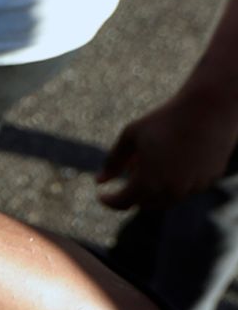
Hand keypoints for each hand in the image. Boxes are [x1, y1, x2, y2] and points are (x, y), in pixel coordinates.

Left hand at [96, 91, 237, 209]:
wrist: (209, 107)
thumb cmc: (165, 119)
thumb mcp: (131, 136)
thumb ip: (113, 161)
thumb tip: (99, 181)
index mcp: (148, 183)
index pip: (123, 202)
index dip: (109, 201)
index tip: (102, 195)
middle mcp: (172, 191)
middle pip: (144, 202)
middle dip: (133, 189)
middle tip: (133, 165)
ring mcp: (193, 187)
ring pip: (166, 198)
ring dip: (155, 186)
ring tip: (153, 158)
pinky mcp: (210, 180)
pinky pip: (187, 188)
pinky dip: (176, 181)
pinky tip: (175, 158)